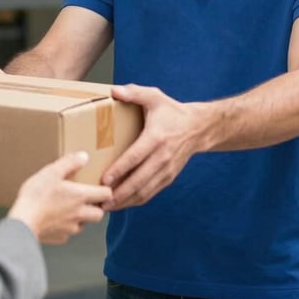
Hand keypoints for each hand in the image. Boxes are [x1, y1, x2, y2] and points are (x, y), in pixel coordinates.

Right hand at [8, 151, 112, 244]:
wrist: (22, 222)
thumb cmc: (36, 196)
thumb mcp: (51, 172)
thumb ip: (70, 163)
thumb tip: (84, 156)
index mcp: (80, 196)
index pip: (106, 195)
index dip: (106, 190)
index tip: (102, 188)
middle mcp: (79, 214)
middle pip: (100, 214)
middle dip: (98, 207)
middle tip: (89, 200)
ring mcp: (70, 228)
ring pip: (85, 225)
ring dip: (82, 218)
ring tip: (70, 209)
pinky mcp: (61, 238)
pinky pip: (69, 233)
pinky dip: (66, 227)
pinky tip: (55, 220)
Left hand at [101, 84, 208, 209]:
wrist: (199, 128)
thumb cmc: (172, 111)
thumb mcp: (154, 97)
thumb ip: (134, 92)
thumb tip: (113, 91)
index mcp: (156, 138)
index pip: (135, 157)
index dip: (119, 170)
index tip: (104, 180)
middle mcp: (162, 157)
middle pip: (139, 181)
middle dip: (119, 193)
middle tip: (99, 200)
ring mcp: (167, 170)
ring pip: (144, 191)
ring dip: (125, 201)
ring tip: (106, 207)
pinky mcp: (169, 177)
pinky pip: (151, 193)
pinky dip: (136, 200)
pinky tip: (122, 204)